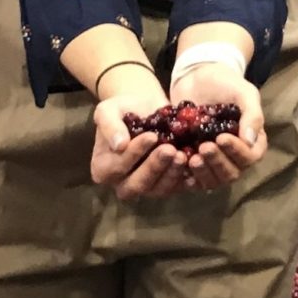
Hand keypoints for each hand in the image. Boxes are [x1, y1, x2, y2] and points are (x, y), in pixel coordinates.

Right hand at [91, 72, 180, 198]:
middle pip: (137, 185)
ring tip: (183, 155)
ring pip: (157, 190)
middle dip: (155, 167)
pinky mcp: (166, 185)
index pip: (117, 168)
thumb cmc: (124, 108)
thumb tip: (118, 145)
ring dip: (171, 174)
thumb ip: (109, 125)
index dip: (134, 154)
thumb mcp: (109, 110)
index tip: (152, 136)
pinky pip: (175, 188)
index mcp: (103, 169)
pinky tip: (194, 166)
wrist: (146, 108)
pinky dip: (185, 179)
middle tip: (170, 149)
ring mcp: (146, 187)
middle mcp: (122, 183)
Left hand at [166, 69, 267, 194]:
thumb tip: (250, 141)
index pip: (249, 157)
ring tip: (191, 158)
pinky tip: (179, 166)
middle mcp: (235, 156)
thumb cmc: (225, 83)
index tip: (220, 137)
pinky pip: (194, 178)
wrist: (196, 76)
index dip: (236, 152)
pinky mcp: (195, 160)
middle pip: (232, 173)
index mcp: (252, 142)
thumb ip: (252, 115)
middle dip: (218, 163)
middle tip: (203, 147)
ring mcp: (215, 160)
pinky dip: (188, 176)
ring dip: (203, 172)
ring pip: (214, 179)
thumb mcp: (244, 93)